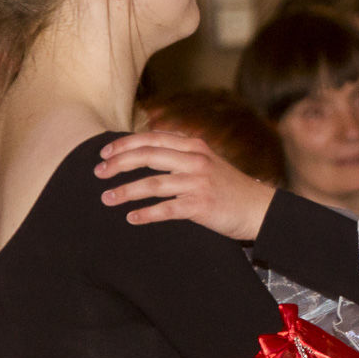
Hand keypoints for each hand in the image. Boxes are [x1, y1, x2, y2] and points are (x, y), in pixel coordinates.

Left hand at [95, 131, 275, 240]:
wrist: (259, 208)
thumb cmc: (230, 188)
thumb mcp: (208, 162)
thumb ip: (182, 156)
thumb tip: (146, 154)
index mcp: (195, 146)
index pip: (153, 139)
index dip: (125, 144)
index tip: (105, 153)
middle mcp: (196, 160)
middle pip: (148, 156)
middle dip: (119, 164)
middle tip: (98, 173)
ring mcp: (198, 182)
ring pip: (153, 184)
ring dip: (126, 191)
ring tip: (107, 198)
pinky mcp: (201, 205)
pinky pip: (167, 209)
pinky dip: (146, 214)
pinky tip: (132, 218)